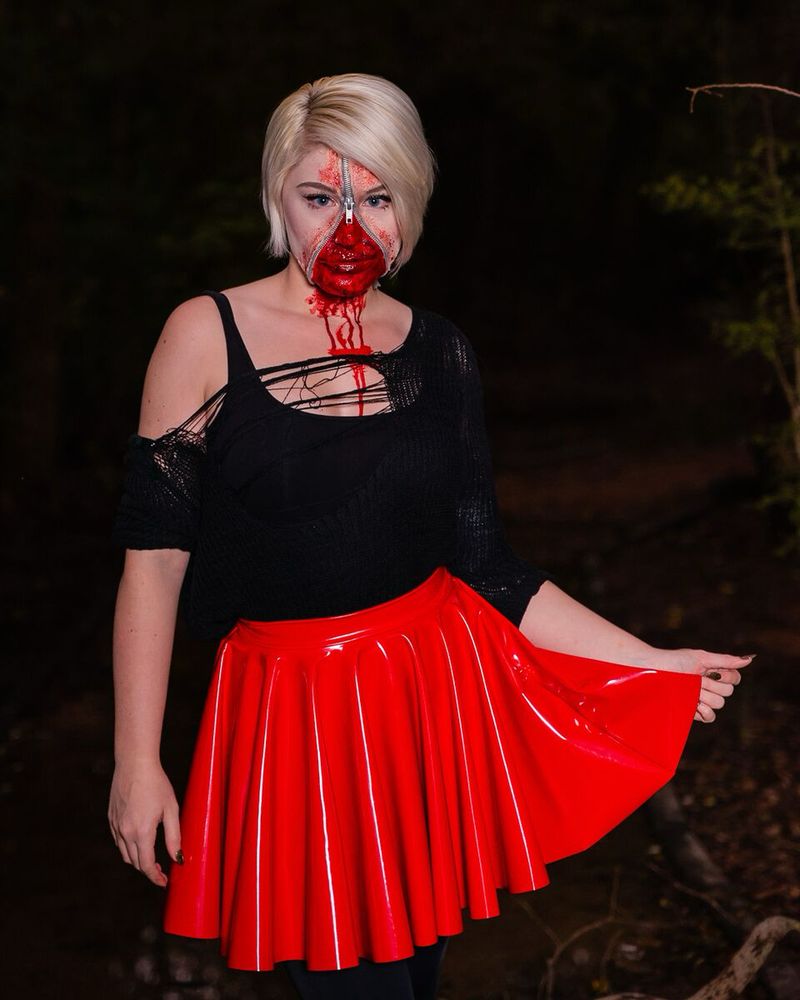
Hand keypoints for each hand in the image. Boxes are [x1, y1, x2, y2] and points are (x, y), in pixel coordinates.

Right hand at [108, 760, 181, 887]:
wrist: (135, 764)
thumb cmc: (157, 784)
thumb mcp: (171, 809)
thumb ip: (174, 836)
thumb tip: (177, 858)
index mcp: (141, 832)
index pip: (146, 865)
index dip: (155, 877)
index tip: (164, 882)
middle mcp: (125, 832)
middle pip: (135, 862)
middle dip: (148, 870)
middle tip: (161, 871)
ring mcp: (115, 825)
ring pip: (125, 854)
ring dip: (137, 860)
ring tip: (151, 858)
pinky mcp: (111, 818)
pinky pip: (118, 841)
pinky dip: (127, 848)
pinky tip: (139, 841)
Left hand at [644, 647, 753, 723]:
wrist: (652, 672)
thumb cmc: (674, 661)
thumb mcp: (700, 658)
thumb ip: (725, 660)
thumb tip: (750, 659)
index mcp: (713, 672)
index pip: (735, 679)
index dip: (726, 676)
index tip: (712, 670)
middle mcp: (709, 687)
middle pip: (728, 693)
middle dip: (712, 685)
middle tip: (696, 679)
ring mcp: (701, 700)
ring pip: (719, 704)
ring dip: (705, 696)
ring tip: (691, 689)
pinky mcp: (693, 712)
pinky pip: (710, 717)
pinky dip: (705, 711)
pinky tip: (694, 704)